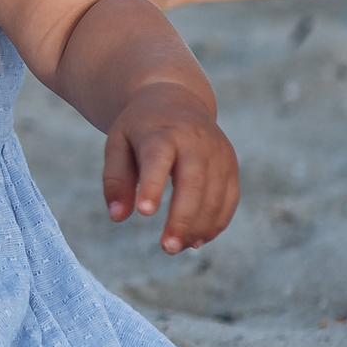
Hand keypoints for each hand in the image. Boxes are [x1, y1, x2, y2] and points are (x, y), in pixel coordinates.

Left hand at [102, 82, 239, 254]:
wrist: (176, 99)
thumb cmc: (140, 128)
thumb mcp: (117, 144)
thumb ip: (115, 180)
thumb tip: (117, 217)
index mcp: (162, 132)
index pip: (159, 159)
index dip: (153, 185)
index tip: (144, 213)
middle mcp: (195, 140)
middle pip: (194, 182)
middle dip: (182, 218)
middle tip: (167, 248)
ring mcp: (218, 152)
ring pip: (216, 195)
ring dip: (199, 227)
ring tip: (176, 247)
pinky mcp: (230, 165)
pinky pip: (230, 199)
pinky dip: (216, 223)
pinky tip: (196, 240)